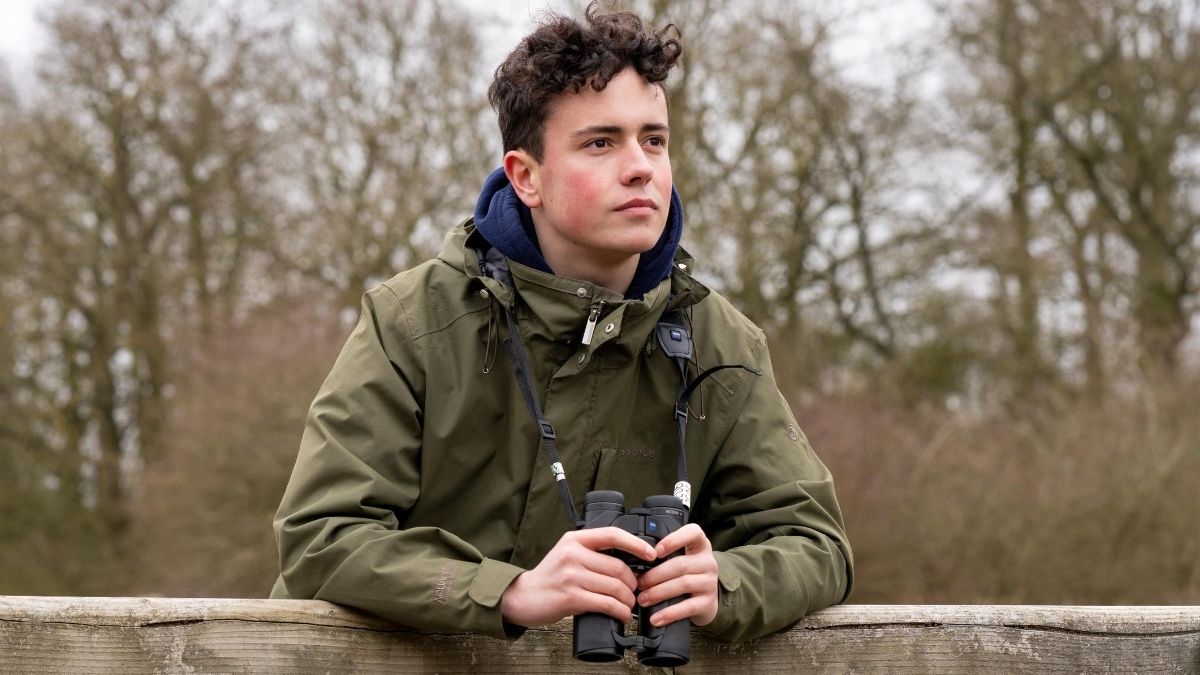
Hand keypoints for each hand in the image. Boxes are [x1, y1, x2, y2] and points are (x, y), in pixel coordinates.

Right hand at [500, 527, 656, 627]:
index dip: (636, 544)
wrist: (523, 597)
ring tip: (628, 606)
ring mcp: (572, 576)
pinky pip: (606, 604)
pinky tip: (621, 615)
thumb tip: (629, 560)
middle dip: (634, 583)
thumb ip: (592, 552)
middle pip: (619, 567)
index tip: (652, 554)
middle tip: (636, 592)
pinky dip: (620, 611)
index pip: (612, 535)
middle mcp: (573, 554)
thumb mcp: (568, 554)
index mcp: (575, 539)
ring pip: (615, 587)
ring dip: (628, 600)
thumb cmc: (550, 577)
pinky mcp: (571, 597)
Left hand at [635, 523, 718, 626]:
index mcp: (700, 546)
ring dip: (659, 592)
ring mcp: (710, 582)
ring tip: (643, 599)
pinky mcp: (708, 603)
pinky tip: (656, 618)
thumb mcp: (680, 560)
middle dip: (655, 575)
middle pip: (680, 564)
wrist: (705, 601)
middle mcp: (708, 562)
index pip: (693, 532)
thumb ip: (664, 557)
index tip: (655, 552)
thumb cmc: (686, 576)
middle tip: (638, 583)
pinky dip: (669, 613)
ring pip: (683, 584)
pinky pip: (688, 607)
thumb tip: (635, 564)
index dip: (673, 540)